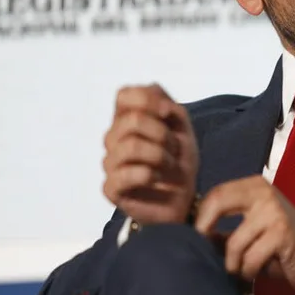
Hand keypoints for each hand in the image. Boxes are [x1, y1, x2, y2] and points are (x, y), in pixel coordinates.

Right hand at [102, 84, 198, 224]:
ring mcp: (110, 164)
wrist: (184, 198)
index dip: (147, 100)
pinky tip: (158, 179)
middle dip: (162, 133)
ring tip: (170, 165)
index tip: (168, 114)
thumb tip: (158, 100)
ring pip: (130, 146)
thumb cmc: (179, 160)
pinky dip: (149, 175)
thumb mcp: (181, 127)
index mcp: (127, 119)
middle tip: (175, 148)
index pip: (123, 95)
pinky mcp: (111, 189)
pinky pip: (125, 175)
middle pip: (132, 121)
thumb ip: (168, 106)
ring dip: (160, 155)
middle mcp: (114, 139)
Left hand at [195, 176, 294, 293]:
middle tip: (207, 249)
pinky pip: (249, 259)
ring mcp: (273, 211)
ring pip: (233, 243)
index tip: (197, 237)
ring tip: (241, 268)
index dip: (200, 217)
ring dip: (233, 264)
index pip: (216, 193)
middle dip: (204, 230)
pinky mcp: (281, 234)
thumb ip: (224, 227)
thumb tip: (193, 234)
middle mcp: (264, 192)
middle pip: (218, 202)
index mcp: (254, 185)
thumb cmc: (279, 244)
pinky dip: (248, 271)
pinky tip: (255, 271)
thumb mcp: (250, 229)